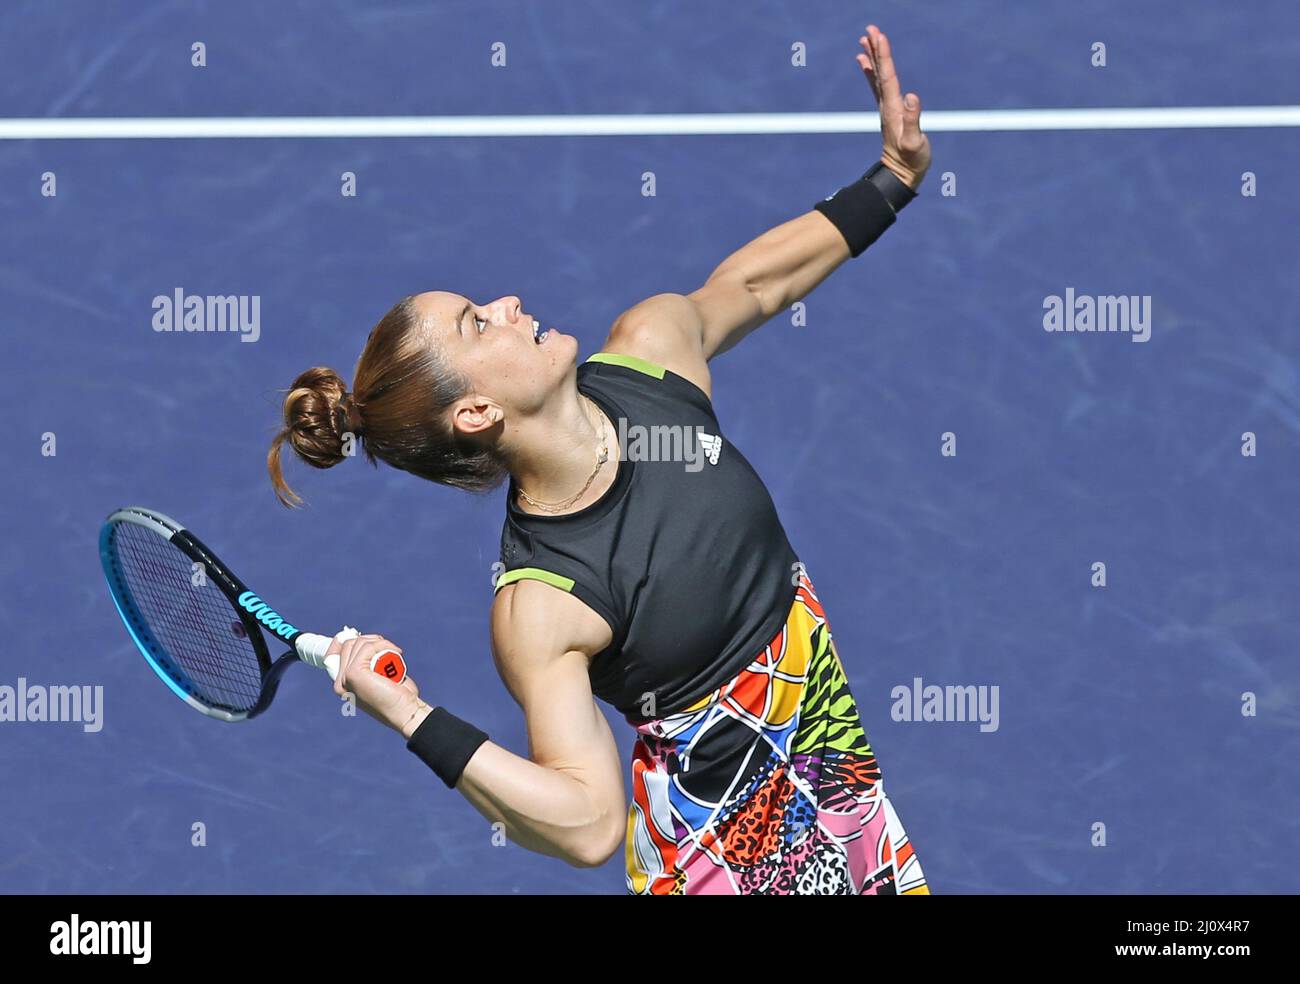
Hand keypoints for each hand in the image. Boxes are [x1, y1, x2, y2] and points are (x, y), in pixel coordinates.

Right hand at [327, 632, 429, 736]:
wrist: (404, 712)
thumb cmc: (397, 696)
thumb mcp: (380, 678)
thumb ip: (370, 666)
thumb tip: (367, 643)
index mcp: (342, 684)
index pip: (331, 655)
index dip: (342, 641)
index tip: (362, 637)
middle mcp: (340, 682)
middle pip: (348, 644)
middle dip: (370, 640)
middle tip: (388, 649)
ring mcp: (345, 678)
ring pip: (358, 643)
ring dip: (380, 642)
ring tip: (394, 653)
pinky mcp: (354, 673)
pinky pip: (367, 647)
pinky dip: (383, 645)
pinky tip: (396, 652)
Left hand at [857, 25, 930, 188]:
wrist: (901, 175)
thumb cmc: (912, 160)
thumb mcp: (914, 143)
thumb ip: (912, 120)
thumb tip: (910, 96)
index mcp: (893, 109)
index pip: (888, 77)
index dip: (884, 56)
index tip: (879, 36)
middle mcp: (887, 105)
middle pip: (880, 72)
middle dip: (875, 50)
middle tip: (870, 29)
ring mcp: (887, 108)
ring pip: (878, 77)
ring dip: (872, 57)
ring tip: (865, 39)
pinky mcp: (890, 112)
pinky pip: (879, 86)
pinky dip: (873, 72)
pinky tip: (867, 63)